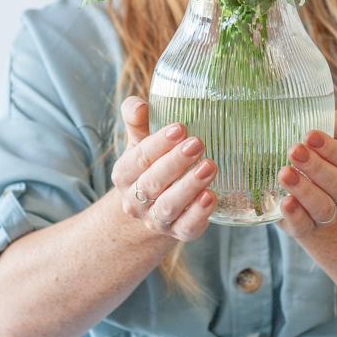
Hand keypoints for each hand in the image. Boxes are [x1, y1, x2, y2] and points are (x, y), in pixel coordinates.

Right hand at [111, 95, 217, 241]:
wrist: (151, 207)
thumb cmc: (150, 165)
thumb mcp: (140, 142)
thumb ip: (137, 120)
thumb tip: (139, 104)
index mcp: (124, 175)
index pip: (138, 159)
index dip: (158, 144)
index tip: (180, 128)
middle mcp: (136, 201)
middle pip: (152, 183)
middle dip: (175, 162)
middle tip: (197, 143)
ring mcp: (156, 220)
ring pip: (169, 206)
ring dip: (190, 186)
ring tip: (209, 166)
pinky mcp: (178, 232)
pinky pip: (186, 228)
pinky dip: (199, 214)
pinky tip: (211, 196)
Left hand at [276, 106, 336, 238]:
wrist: (314, 205)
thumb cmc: (321, 161)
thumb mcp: (330, 141)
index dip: (332, 149)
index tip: (310, 135)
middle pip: (336, 183)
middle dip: (315, 166)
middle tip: (294, 150)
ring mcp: (325, 215)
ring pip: (322, 206)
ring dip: (303, 190)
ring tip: (284, 174)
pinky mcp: (305, 228)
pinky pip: (303, 225)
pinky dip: (295, 215)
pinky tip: (284, 203)